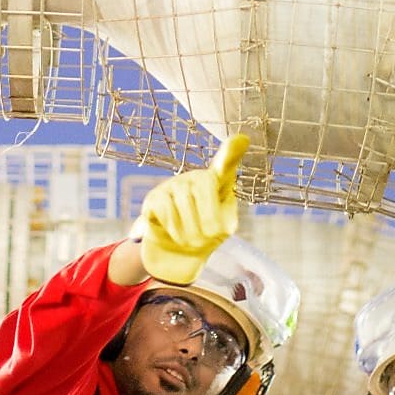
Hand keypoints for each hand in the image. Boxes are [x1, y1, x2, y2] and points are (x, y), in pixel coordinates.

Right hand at [135, 134, 248, 284]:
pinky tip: (175, 234)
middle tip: (209, 237)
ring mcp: (173, 185)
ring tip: (192, 242)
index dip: (232, 151)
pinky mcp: (154, 198)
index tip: (241, 139)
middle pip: (204, 184)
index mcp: (218, 182)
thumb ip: (227, 221)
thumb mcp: (223, 229)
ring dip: (191, 231)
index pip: (225, 163)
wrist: (177, 254)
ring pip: (183, 202)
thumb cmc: (206, 236)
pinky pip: (165, 210)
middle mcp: (195, 178)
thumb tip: (220, 223)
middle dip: (209, 217)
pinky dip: (173, 229)